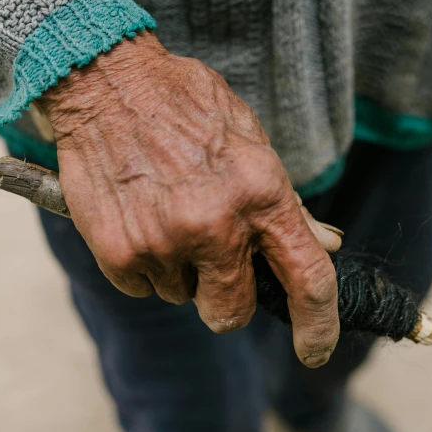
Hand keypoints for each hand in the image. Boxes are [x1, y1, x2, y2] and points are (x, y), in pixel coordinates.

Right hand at [37, 31, 339, 367]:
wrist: (106, 81)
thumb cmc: (184, 104)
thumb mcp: (250, 139)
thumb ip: (286, 202)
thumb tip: (324, 244)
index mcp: (261, 193)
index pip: (308, 278)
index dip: (320, 326)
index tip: (316, 350)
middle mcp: (215, 225)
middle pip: (233, 313)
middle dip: (227, 299)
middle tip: (213, 262)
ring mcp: (164, 243)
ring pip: (182, 296)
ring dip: (181, 270)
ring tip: (167, 214)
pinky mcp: (119, 252)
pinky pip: (143, 288)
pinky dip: (145, 264)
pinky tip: (140, 218)